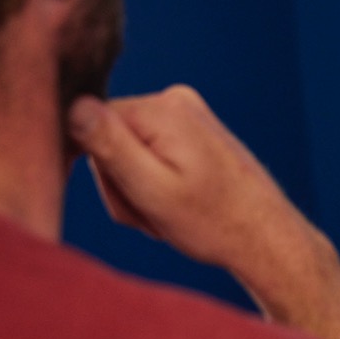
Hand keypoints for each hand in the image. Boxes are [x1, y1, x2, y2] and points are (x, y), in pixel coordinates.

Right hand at [67, 85, 325, 302]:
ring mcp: (188, 115)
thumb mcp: (152, 190)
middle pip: (111, 139)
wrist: (267, 237)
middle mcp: (176, 100)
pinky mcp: (194, 133)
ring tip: (171, 213)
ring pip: (130, 153)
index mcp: (163, 109)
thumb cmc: (213, 222)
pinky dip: (158, 185)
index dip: (102, 171)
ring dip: (141, 190)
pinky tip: (180, 205)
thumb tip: (72, 104)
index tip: (134, 198)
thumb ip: (110, 147)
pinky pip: (152, 156)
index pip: (91, 125)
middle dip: (124, 184)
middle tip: (155, 213)